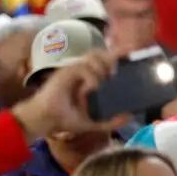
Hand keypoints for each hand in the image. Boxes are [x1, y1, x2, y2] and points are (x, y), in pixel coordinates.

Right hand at [10, 51, 128, 140]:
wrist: (45, 122)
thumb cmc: (65, 119)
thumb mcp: (92, 122)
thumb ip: (110, 121)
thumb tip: (129, 117)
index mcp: (88, 79)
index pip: (104, 60)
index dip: (117, 55)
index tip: (131, 54)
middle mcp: (81, 71)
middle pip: (99, 53)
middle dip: (111, 57)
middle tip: (115, 73)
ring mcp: (73, 71)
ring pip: (92, 56)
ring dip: (102, 66)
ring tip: (106, 79)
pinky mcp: (65, 73)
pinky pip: (82, 67)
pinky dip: (91, 77)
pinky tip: (91, 88)